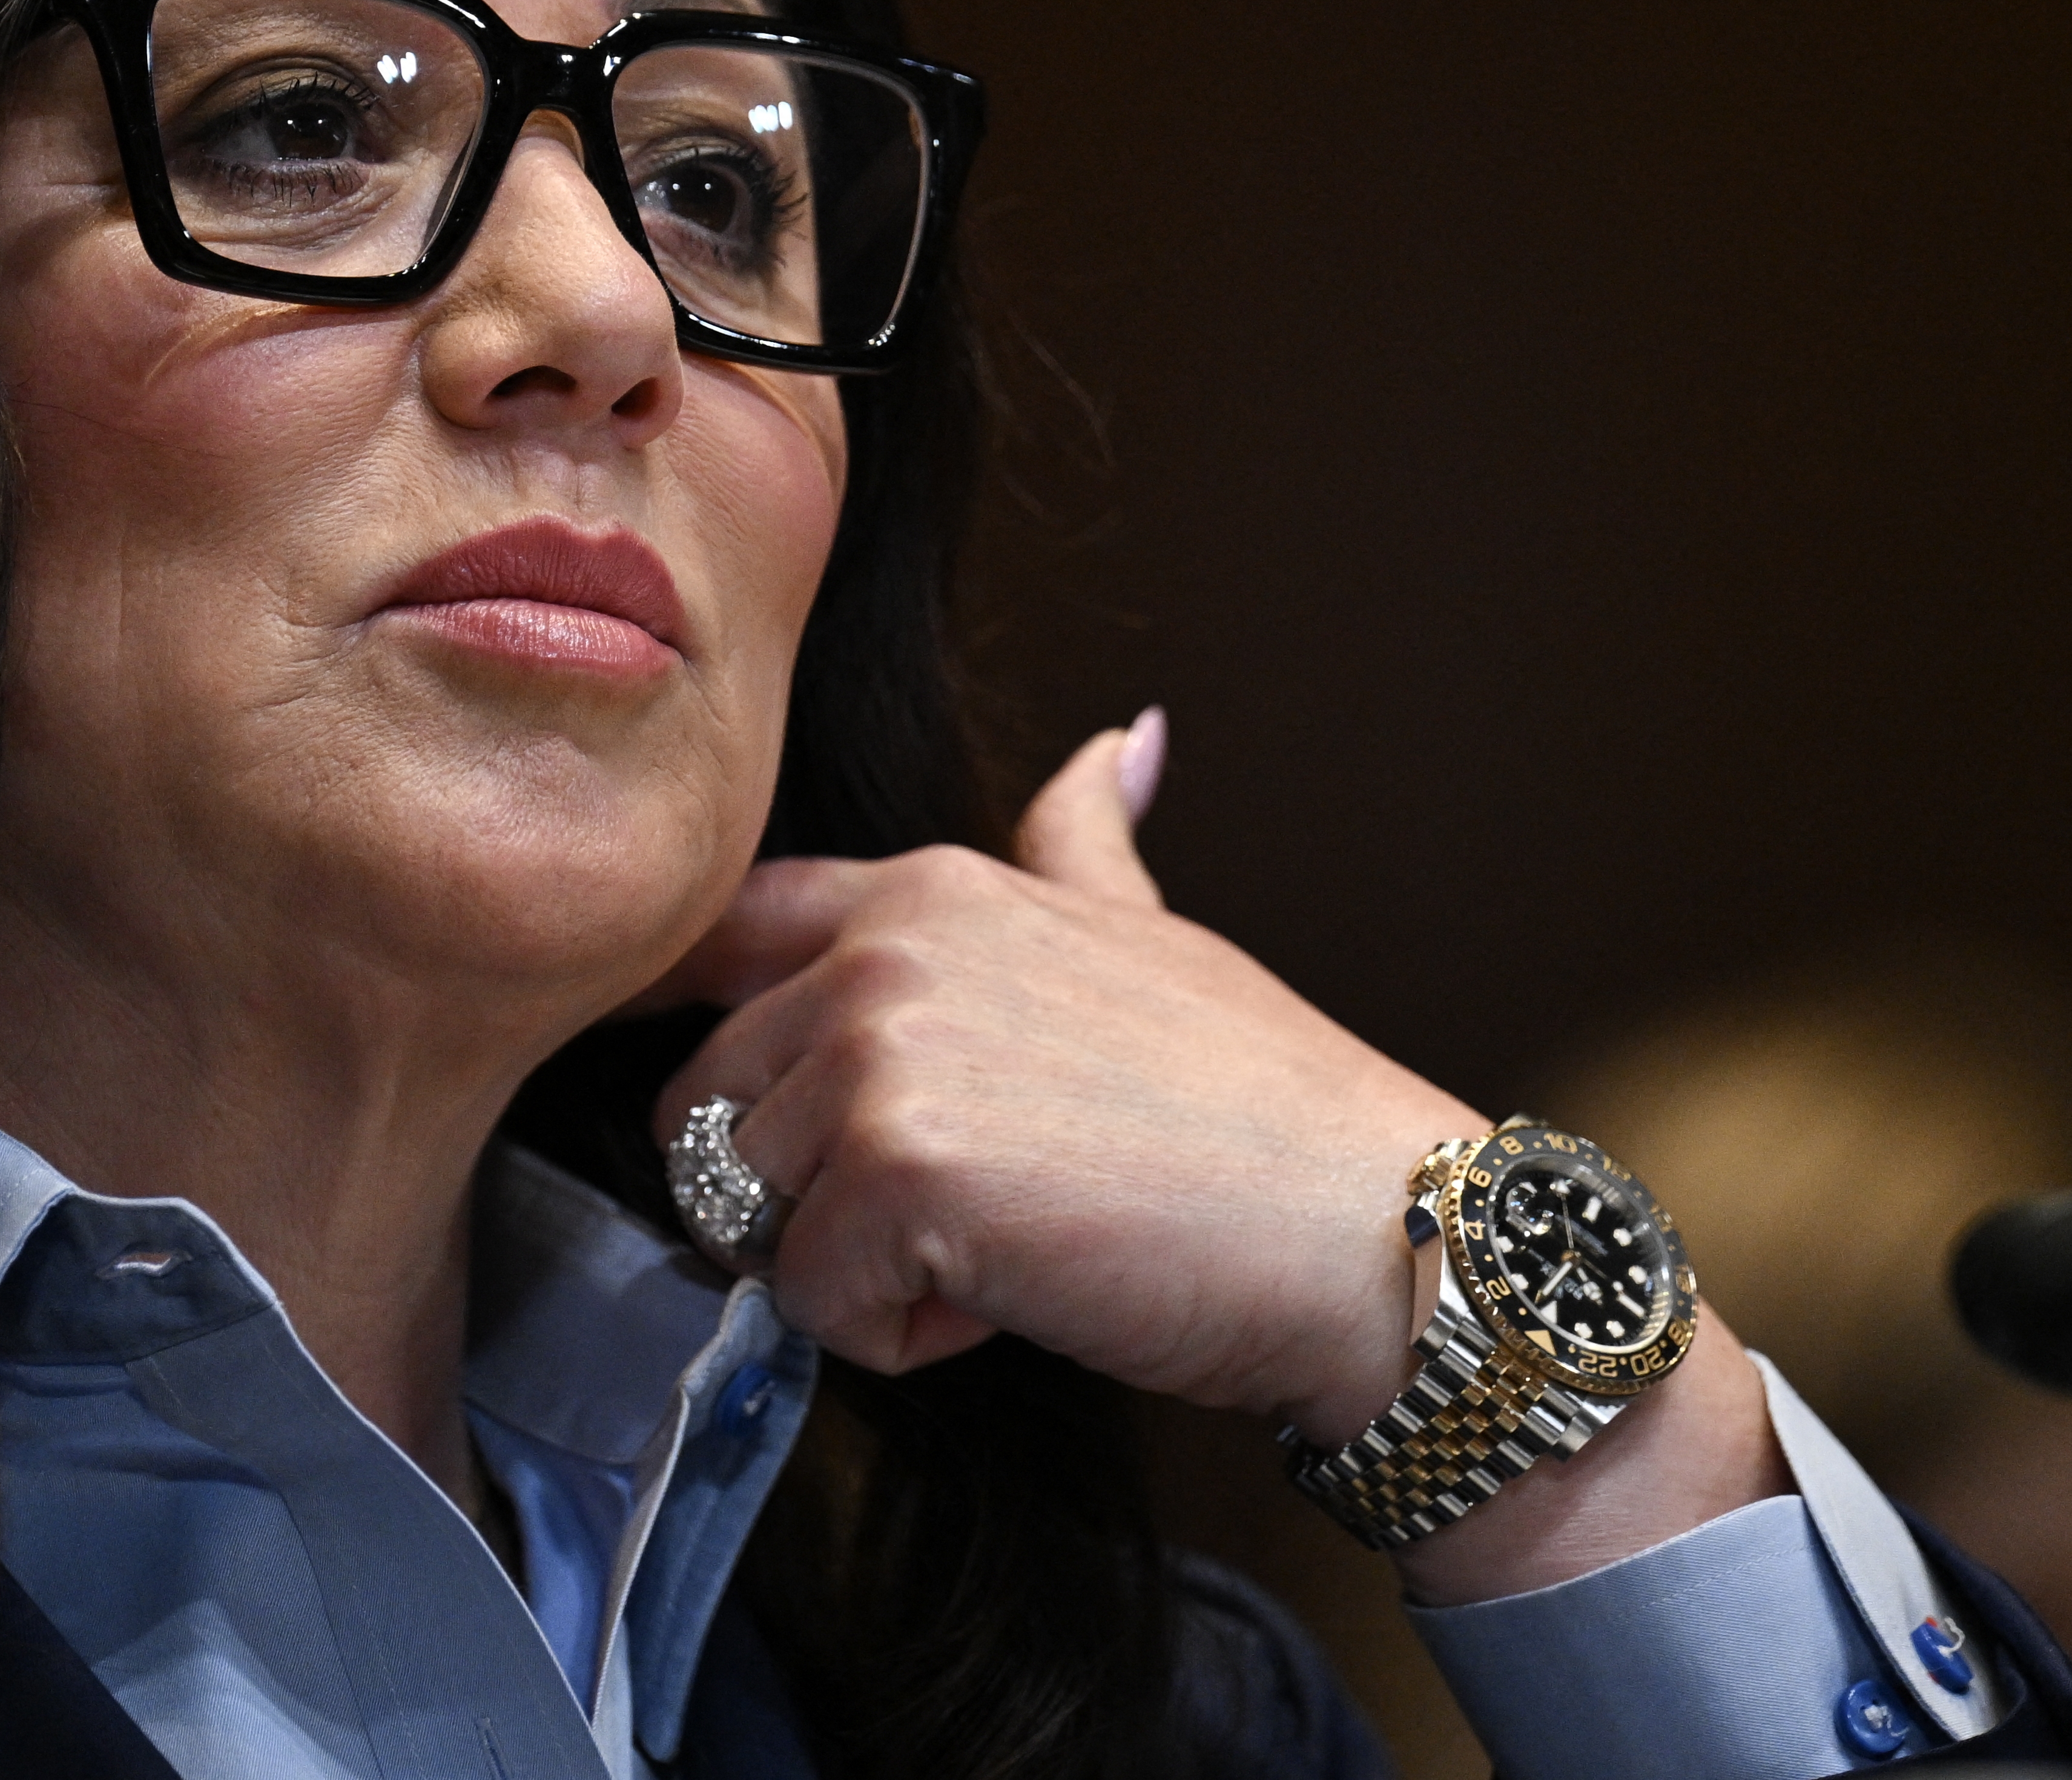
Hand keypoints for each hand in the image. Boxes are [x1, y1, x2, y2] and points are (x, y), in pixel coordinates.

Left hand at [654, 715, 1790, 1600]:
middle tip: (959, 1210)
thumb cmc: (1263, 1109)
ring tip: (998, 1246)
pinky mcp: (894, 1173)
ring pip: (749, 1210)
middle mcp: (881, 951)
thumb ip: (1083, 840)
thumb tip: (1121, 736)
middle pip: (712, 1104)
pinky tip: (1012, 1296)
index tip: (730, 1101)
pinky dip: (898, 1335)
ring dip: (857, 1266)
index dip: (699, 1031)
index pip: (719, 939)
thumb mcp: (1150, 934)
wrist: (1372, 1231)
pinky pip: (812, 1301)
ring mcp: (879, 1055)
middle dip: (808, 1188)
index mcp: (924, 889)